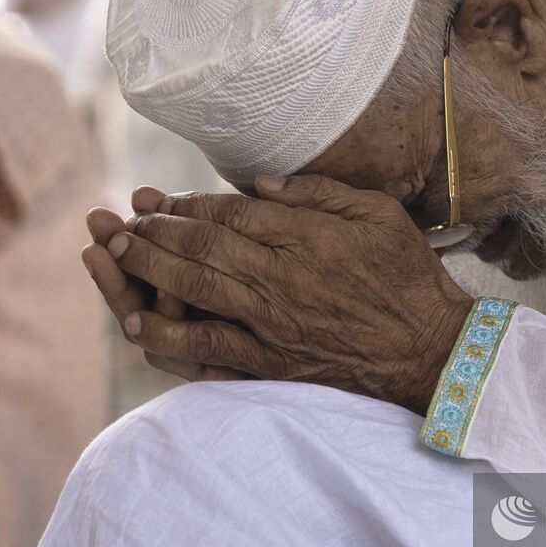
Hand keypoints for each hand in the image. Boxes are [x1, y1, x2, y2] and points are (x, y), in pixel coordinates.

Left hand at [101, 176, 473, 412]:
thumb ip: (320, 191)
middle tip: (118, 221)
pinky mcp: (273, 363)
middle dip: (153, 231)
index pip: (229, 214)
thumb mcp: (379, 213)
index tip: (158, 198)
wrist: (431, 350)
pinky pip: (210, 349)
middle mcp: (284, 279)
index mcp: (309, 237)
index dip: (186, 204)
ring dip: (148, 271)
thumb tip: (259, 184)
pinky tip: (138, 322)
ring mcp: (275, 324)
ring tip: (115, 256)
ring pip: (196, 292)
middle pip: (202, 248)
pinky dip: (170, 336)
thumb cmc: (410, 276)